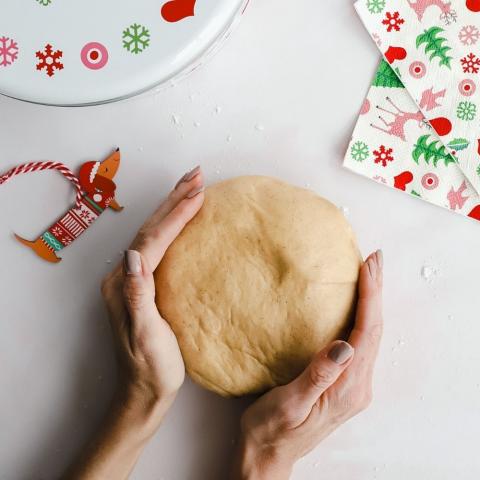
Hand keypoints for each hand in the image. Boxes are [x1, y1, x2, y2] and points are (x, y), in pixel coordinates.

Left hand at [66, 166, 204, 479]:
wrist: (144, 392)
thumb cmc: (151, 368)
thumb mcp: (145, 336)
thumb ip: (137, 295)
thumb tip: (133, 255)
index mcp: (125, 284)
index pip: (152, 239)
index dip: (176, 215)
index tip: (198, 193)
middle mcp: (124, 276)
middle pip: (151, 228)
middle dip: (174, 199)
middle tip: (197, 175)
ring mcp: (133, 279)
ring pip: (154, 233)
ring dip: (173, 207)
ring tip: (193, 188)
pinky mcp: (145, 285)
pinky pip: (160, 245)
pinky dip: (174, 226)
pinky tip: (185, 221)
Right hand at [232, 251, 382, 479]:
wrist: (268, 453)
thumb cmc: (272, 429)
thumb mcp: (291, 403)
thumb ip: (318, 376)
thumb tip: (345, 346)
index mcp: (348, 388)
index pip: (366, 333)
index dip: (370, 296)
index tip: (368, 266)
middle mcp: (358, 385)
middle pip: (374, 330)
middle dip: (376, 291)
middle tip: (374, 259)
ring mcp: (353, 384)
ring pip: (369, 334)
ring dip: (371, 301)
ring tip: (368, 273)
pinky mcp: (343, 382)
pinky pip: (360, 341)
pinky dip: (361, 315)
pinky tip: (356, 304)